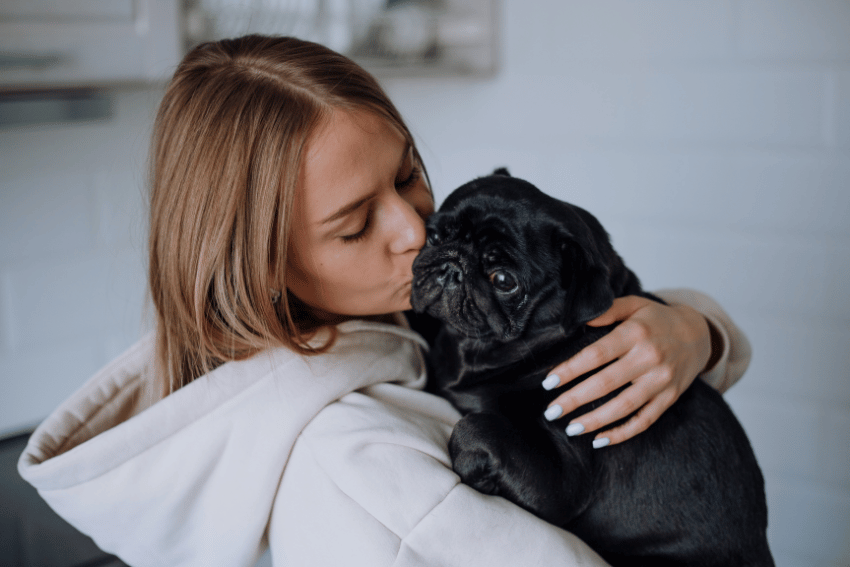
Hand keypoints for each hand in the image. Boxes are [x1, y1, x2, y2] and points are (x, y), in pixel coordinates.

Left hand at [542, 296, 712, 446]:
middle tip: (551, 411)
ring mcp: (661, 381)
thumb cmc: (657, 319)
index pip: (596, 354)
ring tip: (570, 428)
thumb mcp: (634, 305)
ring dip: (595, 420)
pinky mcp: (670, 398)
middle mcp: (649, 358)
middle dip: (575, 399)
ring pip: (624, 406)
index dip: (571, 369)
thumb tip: (578, 319)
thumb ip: (607, 310)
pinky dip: (622, 433)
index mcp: (636, 333)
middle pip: (606, 383)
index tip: (549, 382)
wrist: (699, 334)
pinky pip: (645, 420)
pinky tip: (600, 440)